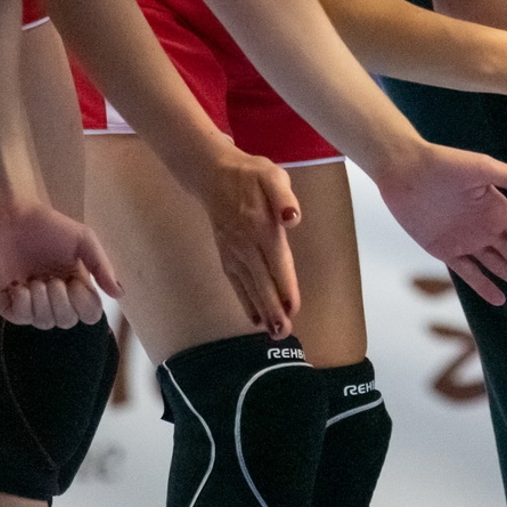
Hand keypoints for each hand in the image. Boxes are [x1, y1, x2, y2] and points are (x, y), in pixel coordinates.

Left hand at [0, 201, 122, 329]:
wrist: (10, 216)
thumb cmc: (48, 225)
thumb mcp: (83, 240)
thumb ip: (101, 266)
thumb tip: (120, 293)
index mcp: (76, 286)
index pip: (89, 314)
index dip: (85, 304)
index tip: (77, 282)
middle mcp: (54, 298)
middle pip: (67, 322)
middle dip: (61, 300)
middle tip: (52, 279)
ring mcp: (30, 302)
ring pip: (44, 323)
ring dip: (42, 300)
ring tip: (34, 278)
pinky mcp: (7, 303)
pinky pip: (20, 318)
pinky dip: (23, 303)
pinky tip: (19, 286)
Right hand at [185, 144, 303, 337]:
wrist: (213, 174)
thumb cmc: (250, 175)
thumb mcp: (272, 175)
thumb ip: (284, 196)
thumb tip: (292, 219)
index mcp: (261, 226)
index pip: (277, 261)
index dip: (285, 285)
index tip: (293, 308)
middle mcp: (246, 244)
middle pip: (261, 281)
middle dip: (273, 308)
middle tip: (284, 332)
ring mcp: (233, 252)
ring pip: (248, 286)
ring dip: (261, 310)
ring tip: (273, 332)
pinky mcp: (225, 255)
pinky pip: (236, 283)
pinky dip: (245, 301)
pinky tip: (255, 318)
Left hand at [372, 145, 506, 306]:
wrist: (403, 169)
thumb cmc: (442, 163)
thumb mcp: (481, 168)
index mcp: (499, 210)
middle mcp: (486, 227)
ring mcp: (466, 240)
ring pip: (500, 268)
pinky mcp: (443, 249)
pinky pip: (468, 272)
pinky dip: (484, 286)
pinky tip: (501, 299)